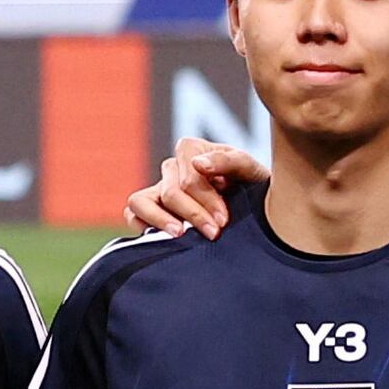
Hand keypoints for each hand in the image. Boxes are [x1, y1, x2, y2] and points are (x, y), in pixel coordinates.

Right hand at [123, 135, 263, 236]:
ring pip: (141, 201)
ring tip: (179, 235)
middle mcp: (172, 168)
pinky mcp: (150, 211)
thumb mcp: (250, 170)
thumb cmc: (253, 187)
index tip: (223, 220)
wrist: (257, 209)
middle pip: (171, 191)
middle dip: (194, 214)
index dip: (205, 198)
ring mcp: (158, 190)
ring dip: (159, 219)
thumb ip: (228, 161)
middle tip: (215, 233)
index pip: (187, 173)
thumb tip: (198, 164)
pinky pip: (132, 214)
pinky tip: (161, 238)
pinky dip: (140, 224)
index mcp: (192, 151)